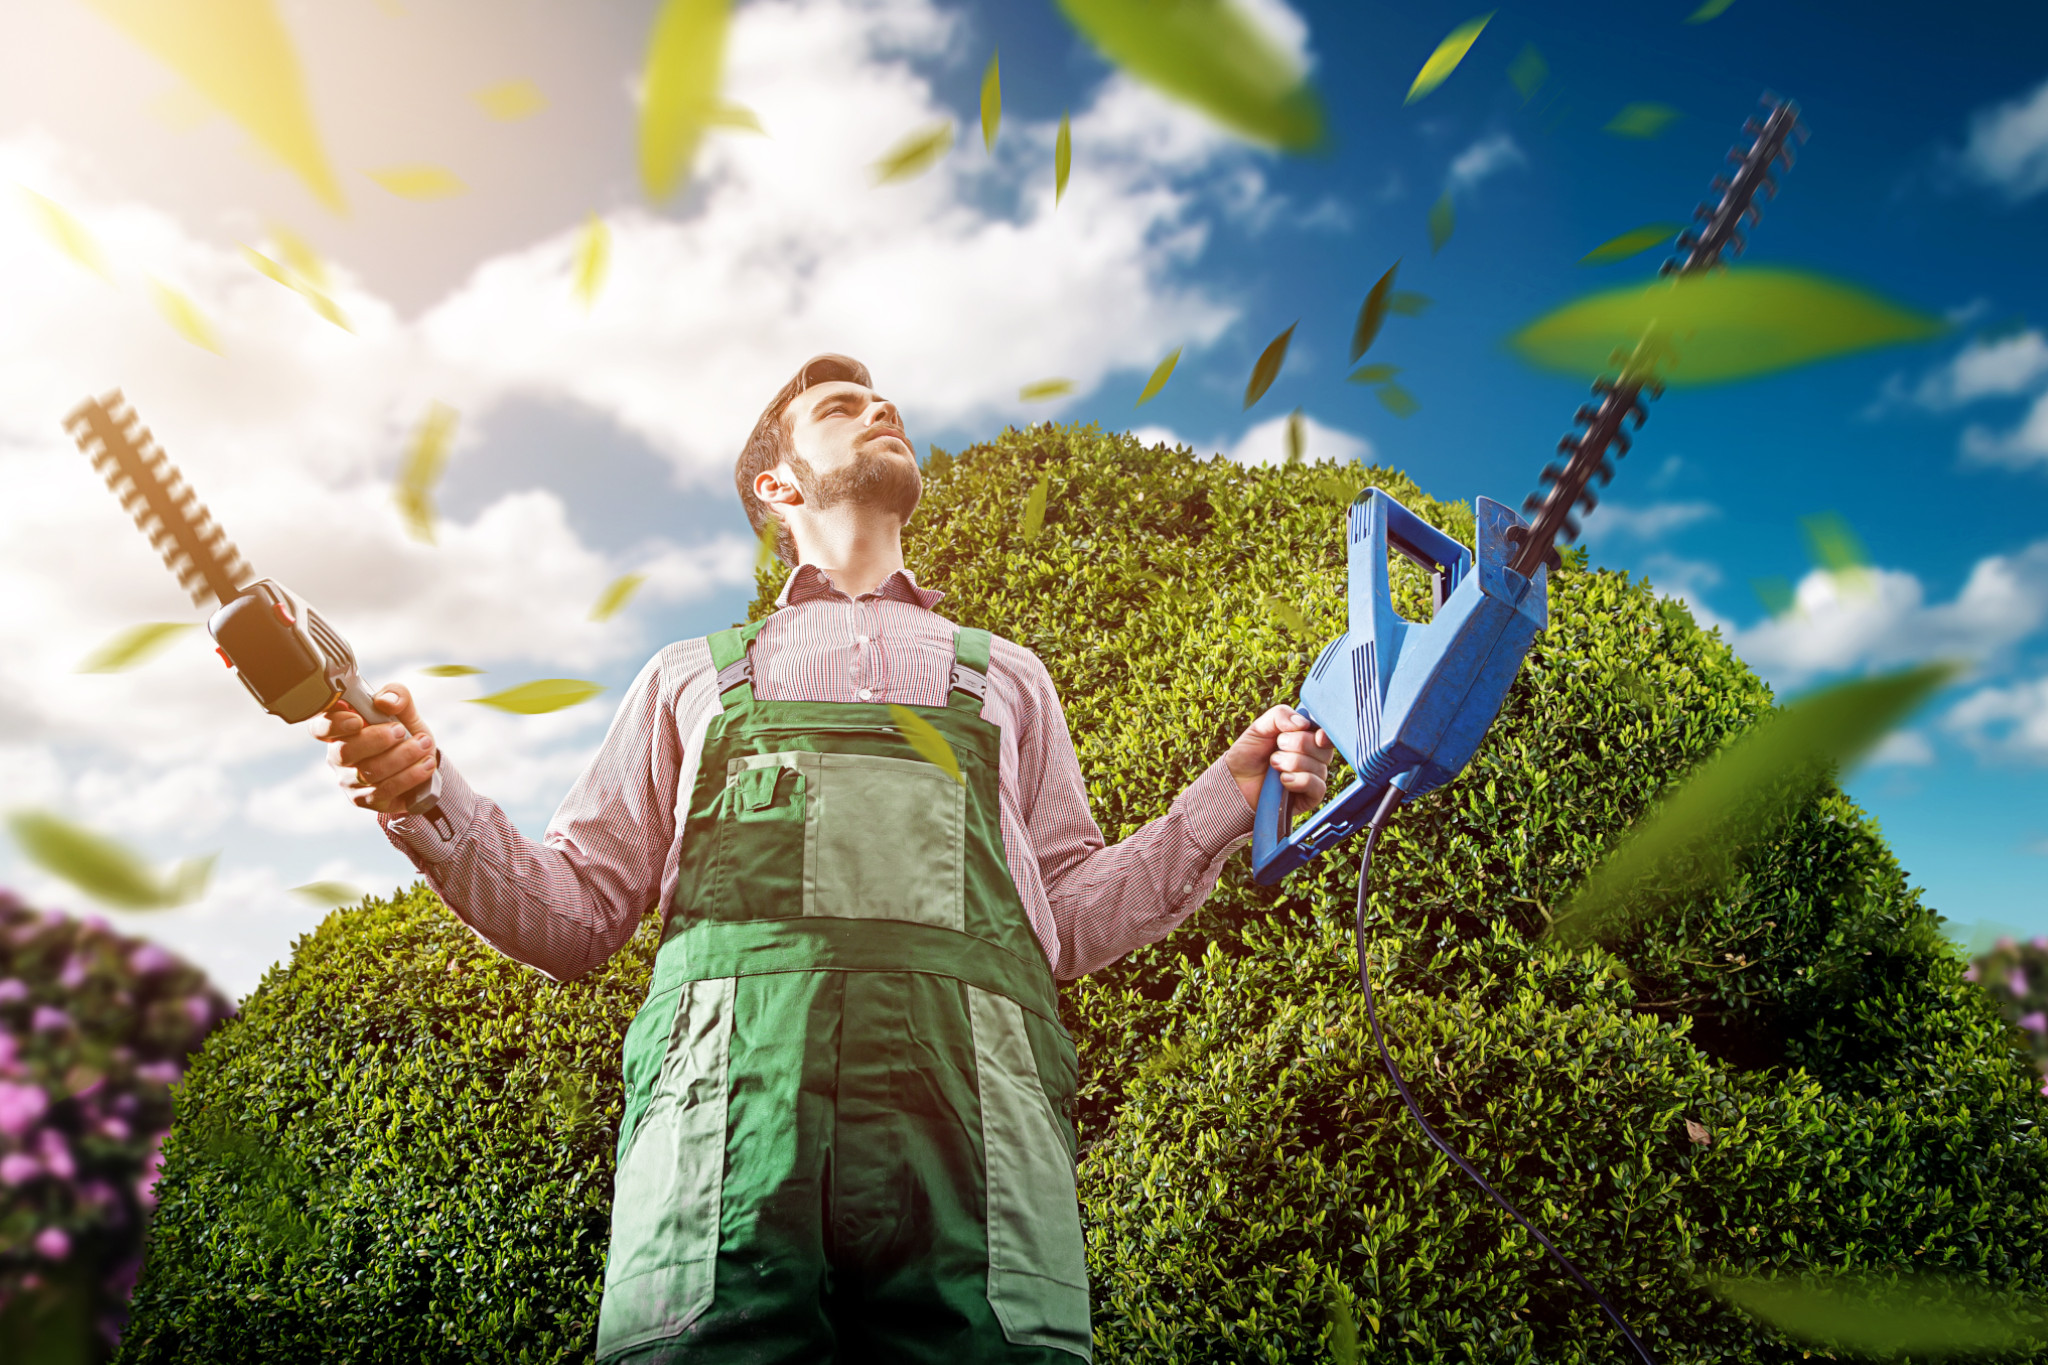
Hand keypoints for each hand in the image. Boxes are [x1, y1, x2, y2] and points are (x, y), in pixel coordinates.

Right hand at [310, 683, 438, 814]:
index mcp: (340, 729)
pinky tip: (426, 765)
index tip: (358, 719)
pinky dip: (411, 775)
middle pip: (345, 752)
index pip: (319, 727)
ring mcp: (349, 781)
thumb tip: (385, 700)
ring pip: (370, 772)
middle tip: (402, 731)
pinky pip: (386, 790)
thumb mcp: (406, 710)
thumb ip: (397, 695)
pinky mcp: (365, 800)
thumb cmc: (405, 732)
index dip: (334, 724)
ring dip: (403, 756)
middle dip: (378, 740)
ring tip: (423, 745)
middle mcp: (338, 756)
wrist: (423, 763)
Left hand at [1223, 704, 1333, 811]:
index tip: (1315, 734)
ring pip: (1319, 767)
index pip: (1326, 733)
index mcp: (1306, 738)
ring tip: (1274, 764)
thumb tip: (1303, 723)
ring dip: (1293, 763)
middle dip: (1299, 744)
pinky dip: (1299, 780)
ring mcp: (1313, 778)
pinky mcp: (1310, 797)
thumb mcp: (1260, 727)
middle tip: (1279, 745)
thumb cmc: (1249, 754)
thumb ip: (1280, 716)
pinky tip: (1283, 780)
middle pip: (1324, 749)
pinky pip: (1317, 787)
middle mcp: (1314, 758)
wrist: (1234, 782)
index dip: (1324, 733)